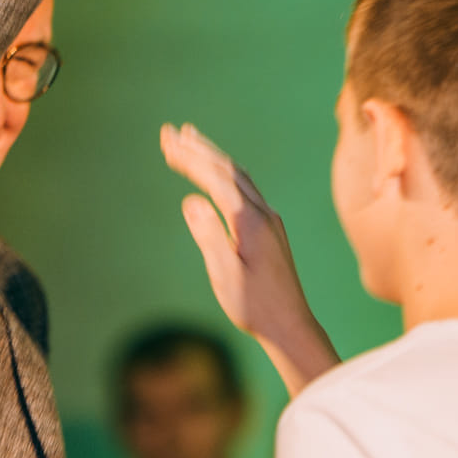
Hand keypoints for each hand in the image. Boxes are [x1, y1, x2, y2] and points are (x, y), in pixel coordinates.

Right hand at [161, 123, 339, 394]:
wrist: (290, 325)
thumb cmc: (254, 306)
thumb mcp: (225, 275)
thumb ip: (209, 236)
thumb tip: (190, 201)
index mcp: (250, 221)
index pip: (217, 178)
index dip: (191, 158)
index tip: (167, 141)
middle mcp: (263, 214)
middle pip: (228, 169)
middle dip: (198, 149)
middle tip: (171, 132)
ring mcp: (269, 220)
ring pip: (239, 177)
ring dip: (213, 157)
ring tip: (190, 141)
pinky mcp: (270, 229)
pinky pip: (245, 189)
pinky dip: (225, 174)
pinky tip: (217, 174)